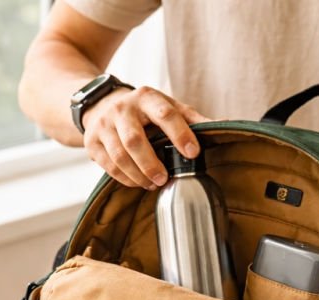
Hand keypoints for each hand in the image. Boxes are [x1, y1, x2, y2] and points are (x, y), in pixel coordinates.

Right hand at [82, 86, 209, 189]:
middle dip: (151, 163)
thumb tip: (225, 125)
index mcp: (146, 97)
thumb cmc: (143, 111)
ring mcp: (104, 125)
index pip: (165, 114)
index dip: (180, 134)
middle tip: (165, 179)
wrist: (101, 105)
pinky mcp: (92, 141)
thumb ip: (192, 118)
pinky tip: (137, 182)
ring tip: (153, 184)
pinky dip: (124, 178)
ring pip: (119, 155)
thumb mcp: (166, 106)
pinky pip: (108, 165)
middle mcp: (122, 108)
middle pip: (135, 140)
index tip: (193, 153)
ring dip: (137, 174)